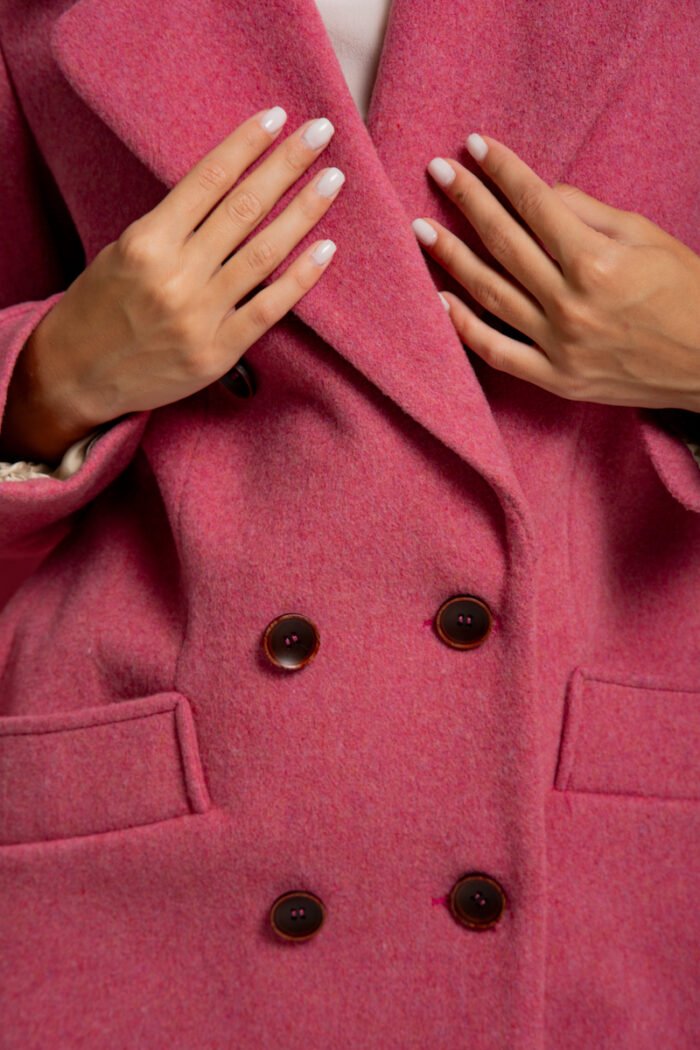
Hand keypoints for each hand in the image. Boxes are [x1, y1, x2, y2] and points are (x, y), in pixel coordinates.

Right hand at [8, 108, 343, 458]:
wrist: (76, 374)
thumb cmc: (102, 306)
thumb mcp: (126, 251)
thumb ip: (174, 226)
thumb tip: (231, 191)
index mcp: (148, 240)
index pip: (208, 179)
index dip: (247, 144)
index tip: (277, 117)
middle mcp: (175, 274)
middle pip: (243, 208)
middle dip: (286, 165)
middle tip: (321, 132)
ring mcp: (199, 315)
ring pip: (263, 253)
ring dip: (303, 212)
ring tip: (332, 180)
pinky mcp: (216, 352)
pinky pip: (268, 308)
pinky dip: (300, 278)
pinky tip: (326, 249)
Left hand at [411, 133, 699, 411]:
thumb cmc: (683, 292)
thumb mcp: (645, 236)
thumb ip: (587, 213)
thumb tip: (537, 194)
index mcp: (597, 261)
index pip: (534, 204)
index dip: (501, 171)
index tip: (473, 147)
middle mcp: (571, 302)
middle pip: (503, 243)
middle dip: (466, 201)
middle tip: (436, 172)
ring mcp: (558, 344)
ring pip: (490, 294)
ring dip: (451, 258)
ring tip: (421, 230)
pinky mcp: (554, 377)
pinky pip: (496, 351)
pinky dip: (463, 327)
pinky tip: (437, 300)